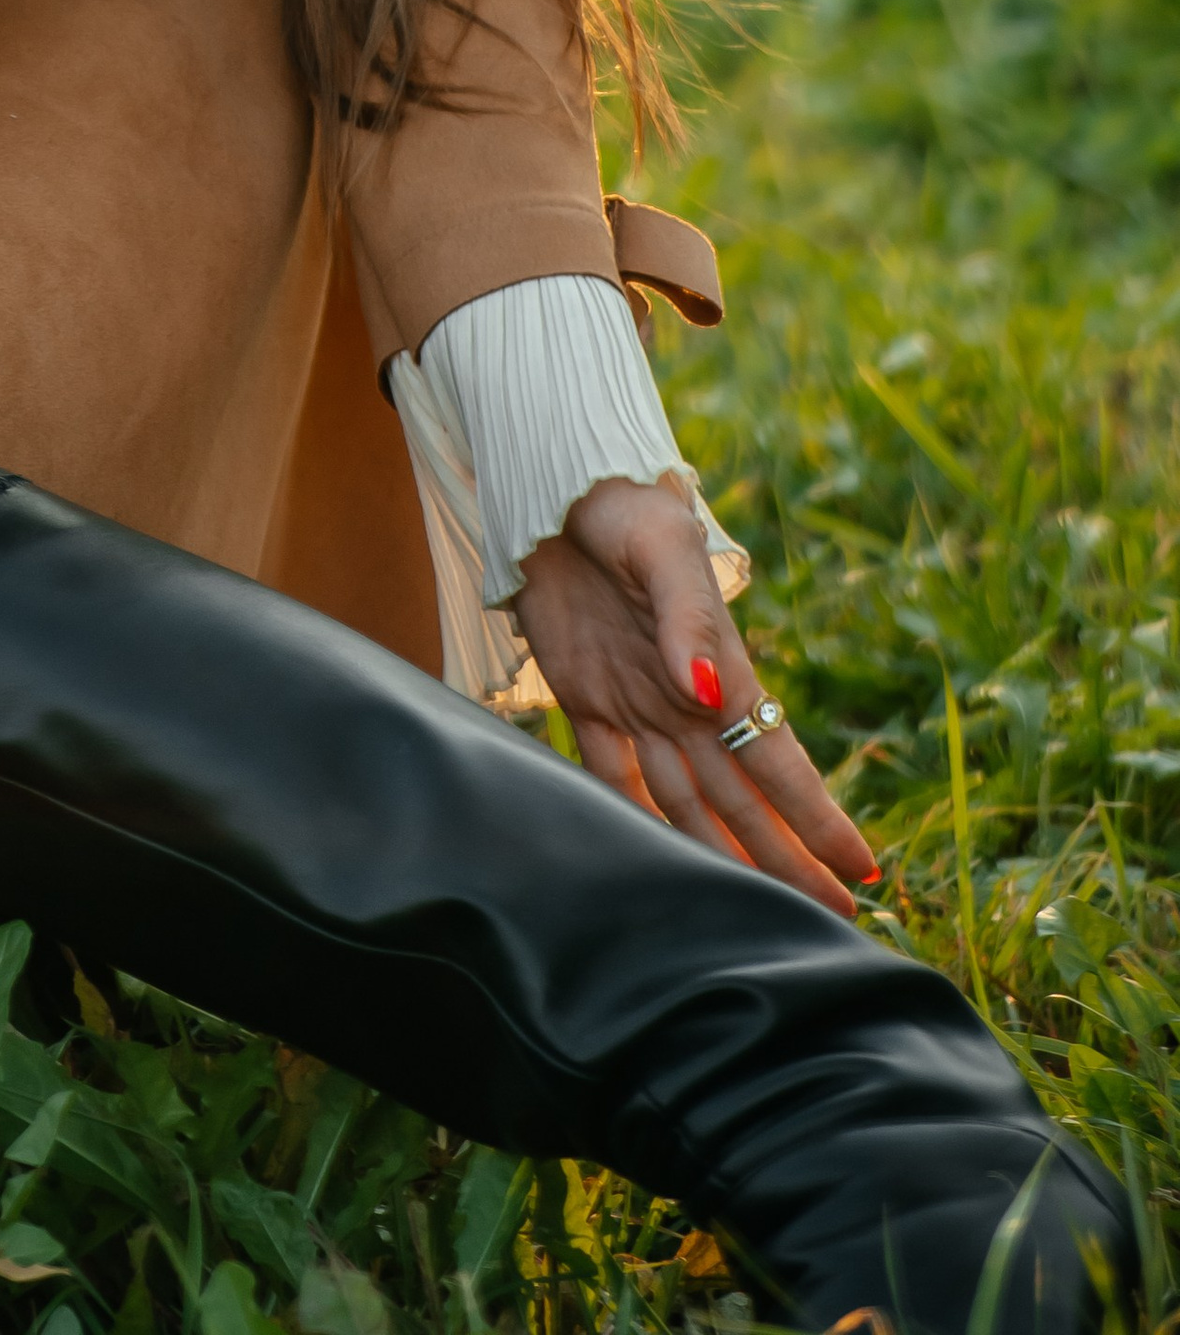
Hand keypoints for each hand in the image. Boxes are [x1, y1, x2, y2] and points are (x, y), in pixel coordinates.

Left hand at [512, 473, 877, 911]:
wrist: (554, 491)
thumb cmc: (625, 509)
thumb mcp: (665, 550)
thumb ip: (688, 622)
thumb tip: (709, 696)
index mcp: (721, 668)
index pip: (778, 760)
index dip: (817, 817)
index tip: (862, 872)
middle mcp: (687, 701)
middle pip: (741, 799)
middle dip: (785, 860)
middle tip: (831, 924)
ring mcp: (637, 705)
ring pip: (685, 802)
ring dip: (720, 856)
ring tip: (751, 914)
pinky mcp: (584, 701)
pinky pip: (609, 774)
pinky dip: (628, 818)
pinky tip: (650, 862)